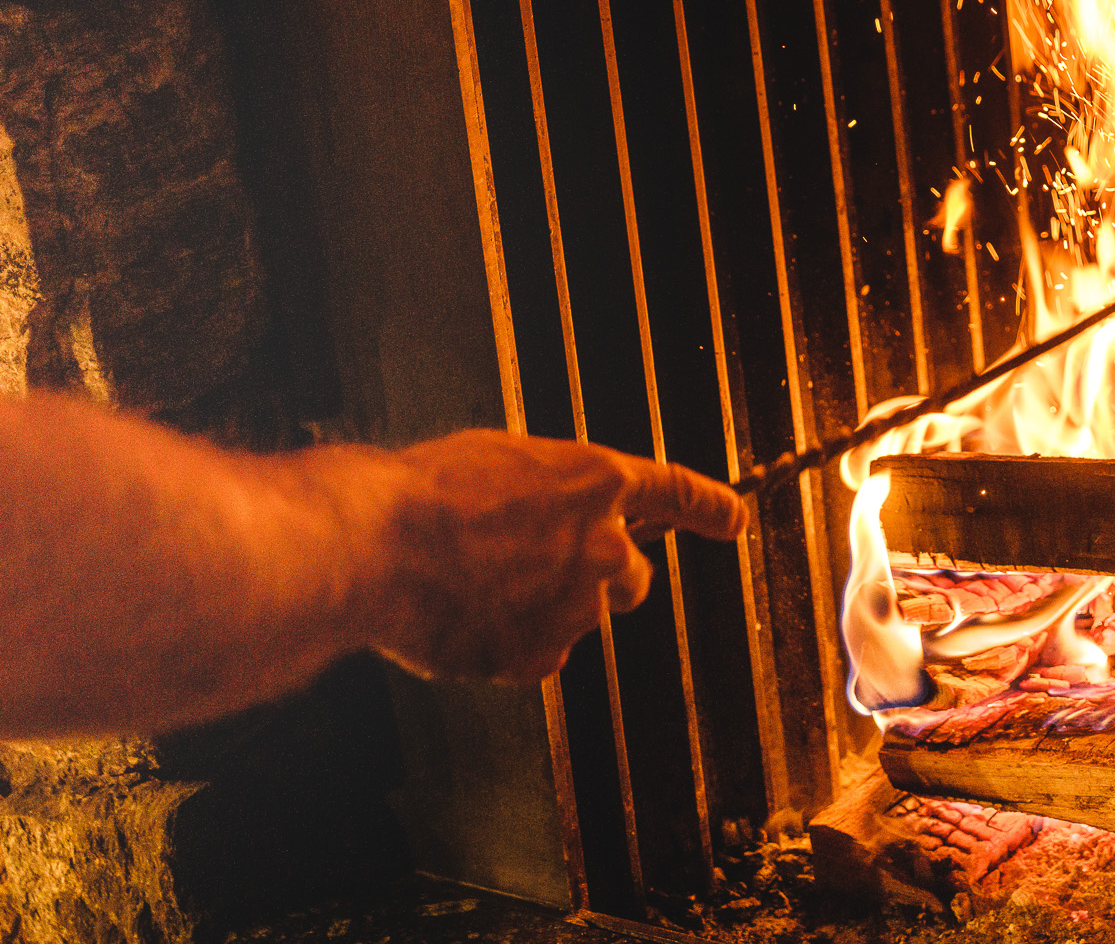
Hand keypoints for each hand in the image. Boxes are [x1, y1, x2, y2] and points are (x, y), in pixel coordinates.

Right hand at [364, 432, 748, 684]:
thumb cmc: (425, 493)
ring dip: (543, 608)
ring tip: (475, 587)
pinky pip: (540, 654)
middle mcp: (605, 545)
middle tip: (533, 568)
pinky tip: (467, 621)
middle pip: (631, 578)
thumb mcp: (504, 464)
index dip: (709, 508)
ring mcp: (579, 605)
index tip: (734, 519)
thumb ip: (551, 497)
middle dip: (598, 578)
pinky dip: (512, 644)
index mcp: (598, 481)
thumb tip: (553, 525)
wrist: (375, 546)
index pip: (677, 494)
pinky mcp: (543, 654)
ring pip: (579, 617)